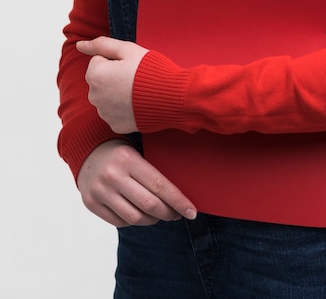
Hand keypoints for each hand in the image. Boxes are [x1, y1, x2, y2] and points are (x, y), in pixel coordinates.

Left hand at [77, 36, 147, 133]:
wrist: (174, 98)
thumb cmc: (152, 71)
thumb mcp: (128, 49)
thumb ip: (101, 44)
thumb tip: (79, 45)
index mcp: (95, 75)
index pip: (99, 61)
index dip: (117, 60)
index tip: (131, 65)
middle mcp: (95, 97)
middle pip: (101, 80)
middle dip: (114, 77)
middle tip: (136, 78)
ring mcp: (105, 114)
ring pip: (107, 97)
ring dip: (118, 93)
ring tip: (139, 91)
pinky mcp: (116, 126)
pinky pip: (115, 112)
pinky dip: (124, 108)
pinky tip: (139, 104)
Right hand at [77, 140, 196, 226]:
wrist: (86, 150)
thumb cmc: (121, 152)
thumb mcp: (137, 151)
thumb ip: (153, 169)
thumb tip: (181, 193)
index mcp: (128, 159)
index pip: (159, 185)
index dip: (178, 201)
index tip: (192, 211)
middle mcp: (113, 176)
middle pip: (149, 205)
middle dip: (169, 213)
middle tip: (178, 214)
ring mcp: (100, 191)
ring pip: (135, 218)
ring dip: (153, 220)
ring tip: (160, 215)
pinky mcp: (91, 204)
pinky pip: (120, 222)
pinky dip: (135, 221)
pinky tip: (141, 214)